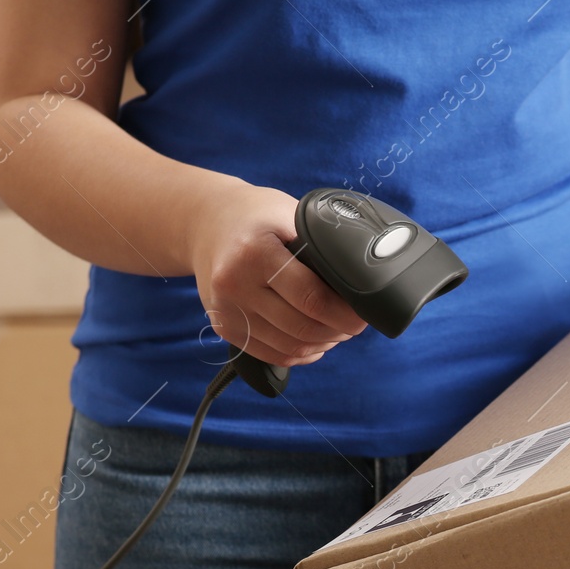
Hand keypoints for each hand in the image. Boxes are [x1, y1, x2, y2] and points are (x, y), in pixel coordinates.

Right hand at [188, 184, 366, 367]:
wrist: (204, 222)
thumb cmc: (256, 215)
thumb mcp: (289, 214)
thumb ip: (319, 245)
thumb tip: (359, 280)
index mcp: (254, 252)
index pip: (311, 298)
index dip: (345, 314)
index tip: (365, 314)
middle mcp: (235, 285)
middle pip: (302, 328)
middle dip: (338, 331)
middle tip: (356, 323)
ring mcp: (227, 311)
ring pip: (289, 347)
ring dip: (322, 344)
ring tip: (337, 330)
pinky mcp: (224, 328)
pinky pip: (272, 354)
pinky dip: (300, 353)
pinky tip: (315, 342)